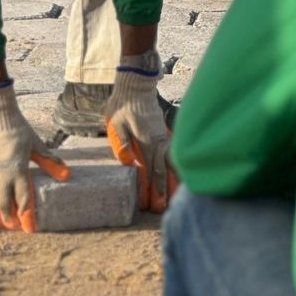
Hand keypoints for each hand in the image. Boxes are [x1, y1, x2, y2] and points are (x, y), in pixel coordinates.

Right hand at [0, 83, 69, 232]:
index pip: (24, 200)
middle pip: (5, 206)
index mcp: (19, 172)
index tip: (29, 228)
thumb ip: (50, 161)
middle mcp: (2, 177)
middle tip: (13, 226)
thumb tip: (67, 175)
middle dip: (9, 219)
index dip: (27, 216)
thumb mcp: (36, 145)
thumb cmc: (17, 129)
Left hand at [104, 51, 176, 213]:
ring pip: (171, 163)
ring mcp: (164, 137)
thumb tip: (128, 162)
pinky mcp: (165, 133)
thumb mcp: (115, 122)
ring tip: (175, 199)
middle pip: (162, 171)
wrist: (136, 85)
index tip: (147, 204)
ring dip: (173, 182)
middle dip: (162, 192)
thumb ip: (122, 142)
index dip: (149, 188)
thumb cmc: (122, 104)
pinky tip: (180, 177)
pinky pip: (173, 154)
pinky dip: (177, 167)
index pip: (149, 170)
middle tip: (161, 210)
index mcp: (145, 141)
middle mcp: (158, 141)